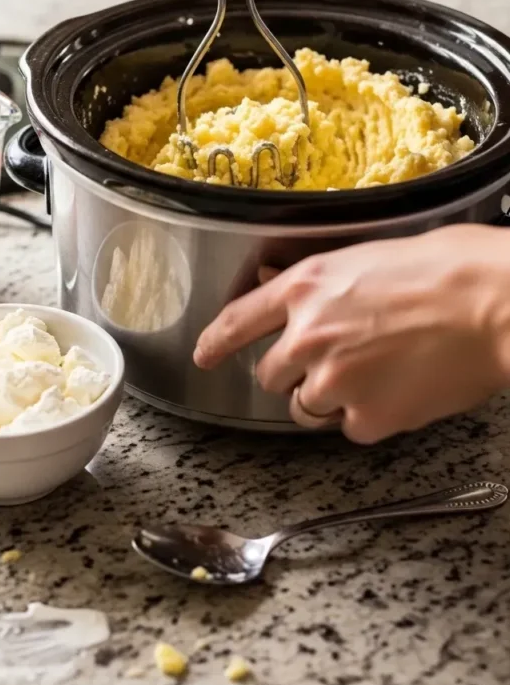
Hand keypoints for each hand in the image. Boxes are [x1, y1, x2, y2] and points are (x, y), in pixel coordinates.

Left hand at [194, 226, 509, 442]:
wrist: (494, 302)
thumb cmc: (445, 268)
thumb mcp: (365, 256)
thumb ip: (317, 281)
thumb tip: (278, 283)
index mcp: (305, 287)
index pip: (239, 319)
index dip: (216, 341)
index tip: (204, 354)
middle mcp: (308, 335)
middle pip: (271, 375)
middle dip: (297, 372)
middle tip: (340, 360)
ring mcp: (334, 380)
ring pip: (306, 407)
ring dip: (329, 398)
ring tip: (376, 375)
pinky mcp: (367, 418)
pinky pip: (351, 429)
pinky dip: (371, 418)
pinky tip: (402, 390)